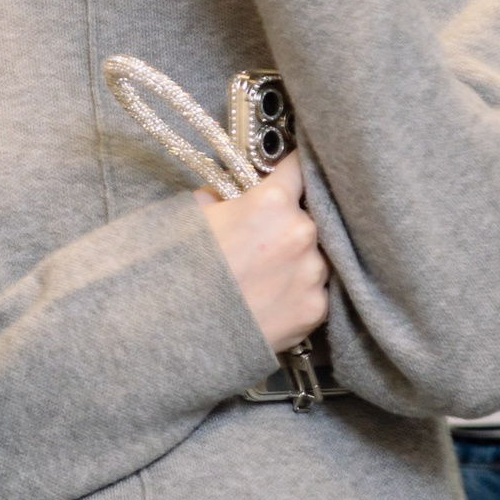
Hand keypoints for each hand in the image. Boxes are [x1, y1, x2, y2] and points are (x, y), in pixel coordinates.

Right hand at [199, 159, 328, 352]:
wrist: (183, 332)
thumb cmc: (183, 271)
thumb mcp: (193, 217)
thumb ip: (219, 198)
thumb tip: (227, 195)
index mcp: (272, 201)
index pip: (299, 167)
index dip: (293, 170)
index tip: (292, 174)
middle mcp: (301, 232)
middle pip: (309, 216)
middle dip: (289, 224)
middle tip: (264, 241)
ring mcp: (312, 272)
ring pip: (316, 255)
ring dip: (297, 260)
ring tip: (264, 278)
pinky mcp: (316, 308)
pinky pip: (315, 291)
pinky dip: (298, 292)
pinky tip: (271, 300)